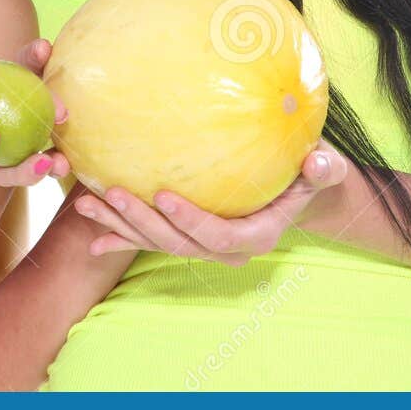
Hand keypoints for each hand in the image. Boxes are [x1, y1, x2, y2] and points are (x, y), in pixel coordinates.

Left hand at [72, 142, 349, 266]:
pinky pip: (147, 238)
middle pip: (177, 243)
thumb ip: (323, 169)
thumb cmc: (308, 172)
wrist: (294, 190)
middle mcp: (222, 249)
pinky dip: (118, 236)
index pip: (218, 236)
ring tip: (85, 202)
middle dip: (143, 223)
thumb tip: (320, 160)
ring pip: (154, 242)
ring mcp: (198, 244)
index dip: (189, 220)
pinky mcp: (182, 233)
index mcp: (254, 236)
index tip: (162, 193)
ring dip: (118, 226)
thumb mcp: (325, 168)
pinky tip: (89, 234)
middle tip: (114, 193)